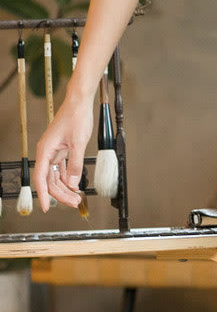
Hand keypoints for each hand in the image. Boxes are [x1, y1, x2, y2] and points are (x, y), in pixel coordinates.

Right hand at [34, 93, 94, 211]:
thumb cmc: (76, 118)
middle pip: (50, 180)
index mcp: (46, 150)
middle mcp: (47, 152)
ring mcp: (54, 152)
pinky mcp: (62, 150)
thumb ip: (75, 165)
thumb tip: (72, 183)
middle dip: (61, 193)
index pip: (42, 178)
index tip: (45, 207)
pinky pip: (62, 168)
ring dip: (65, 188)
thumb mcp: (78, 143)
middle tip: (74, 203)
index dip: (43, 194)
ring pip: (56, 176)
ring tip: (77, 198)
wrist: (79, 103)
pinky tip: (75, 186)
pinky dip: (68, 178)